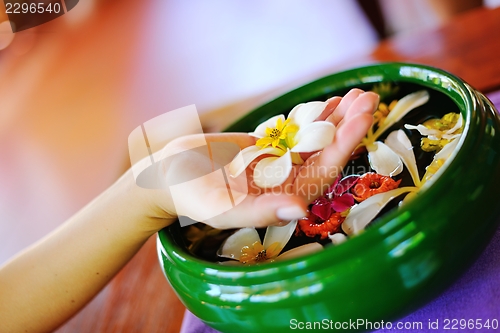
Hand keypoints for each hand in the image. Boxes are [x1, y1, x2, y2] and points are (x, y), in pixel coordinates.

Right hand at [141, 89, 377, 229]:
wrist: (170, 176)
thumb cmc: (191, 197)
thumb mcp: (222, 207)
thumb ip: (260, 213)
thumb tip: (300, 211)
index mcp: (282, 199)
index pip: (323, 171)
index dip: (344, 144)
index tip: (363, 118)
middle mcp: (286, 182)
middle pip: (325, 152)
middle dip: (348, 125)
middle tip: (369, 97)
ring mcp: (278, 163)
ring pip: (313, 139)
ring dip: (335, 117)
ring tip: (357, 93)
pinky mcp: (266, 148)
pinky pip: (294, 130)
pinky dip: (311, 116)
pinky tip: (328, 102)